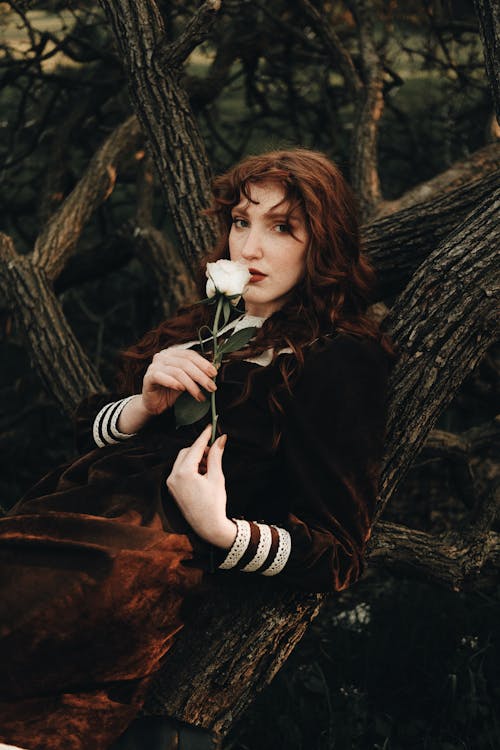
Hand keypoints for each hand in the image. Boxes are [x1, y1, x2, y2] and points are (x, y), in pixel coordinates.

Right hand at [141, 349, 217, 415]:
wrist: (154, 404)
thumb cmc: (171, 390)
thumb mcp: (188, 380)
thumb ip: (198, 372)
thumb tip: (216, 366)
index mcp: (173, 353)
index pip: (190, 355)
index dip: (204, 363)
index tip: (214, 373)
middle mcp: (163, 356)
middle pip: (186, 363)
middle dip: (201, 376)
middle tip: (211, 387)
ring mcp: (154, 365)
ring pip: (177, 372)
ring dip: (192, 385)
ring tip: (199, 395)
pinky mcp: (148, 377)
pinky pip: (162, 377)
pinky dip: (174, 383)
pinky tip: (182, 389)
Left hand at [166, 425, 236, 548]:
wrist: (208, 527)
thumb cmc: (214, 503)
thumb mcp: (217, 477)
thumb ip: (216, 455)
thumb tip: (220, 439)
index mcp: (184, 473)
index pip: (195, 447)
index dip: (204, 436)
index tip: (211, 426)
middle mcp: (173, 476)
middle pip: (186, 452)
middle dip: (200, 449)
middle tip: (214, 451)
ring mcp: (171, 483)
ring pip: (183, 460)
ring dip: (196, 458)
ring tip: (210, 466)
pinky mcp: (173, 488)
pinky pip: (180, 470)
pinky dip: (191, 467)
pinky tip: (203, 473)